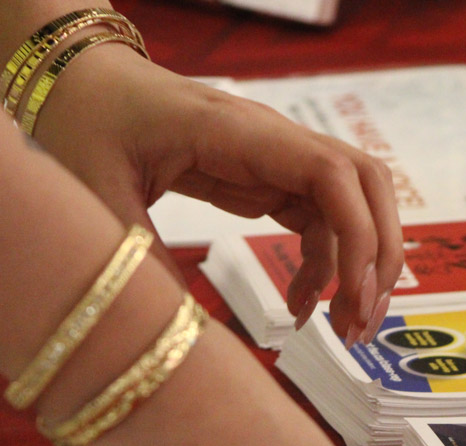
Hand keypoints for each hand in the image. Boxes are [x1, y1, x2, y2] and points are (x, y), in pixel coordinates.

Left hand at [32, 44, 402, 343]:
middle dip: (379, 256)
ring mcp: (279, 161)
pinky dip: (325, 269)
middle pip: (368, 186)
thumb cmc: (87, 123)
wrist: (82, 87)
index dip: (359, 234)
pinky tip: (300, 306)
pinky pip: (322, 224)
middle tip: (362, 322)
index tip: (353, 295)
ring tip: (344, 327)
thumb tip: (184, 334)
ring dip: (361, 267)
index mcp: (239, 132)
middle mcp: (275, 142)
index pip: (334, 173)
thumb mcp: (96, 192)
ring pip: (354, 208)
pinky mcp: (271, 182)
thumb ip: (140, 259)